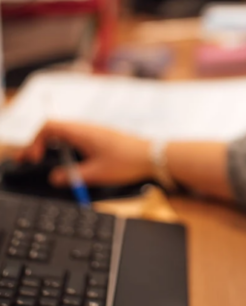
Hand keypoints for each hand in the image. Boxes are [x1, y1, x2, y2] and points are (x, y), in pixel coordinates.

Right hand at [16, 122, 151, 187]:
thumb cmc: (126, 162)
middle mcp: (86, 128)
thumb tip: (56, 178)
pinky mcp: (100, 137)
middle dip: (40, 143)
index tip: (34, 159)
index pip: (49, 127)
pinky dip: (66, 147)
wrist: (152, 156)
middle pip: (54, 129)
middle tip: (32, 160)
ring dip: (53, 145)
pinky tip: (68, 161)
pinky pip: (76, 138)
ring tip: (46, 160)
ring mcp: (93, 131)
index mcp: (81, 132)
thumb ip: (72, 176)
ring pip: (65, 133)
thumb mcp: (96, 173)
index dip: (36, 141)